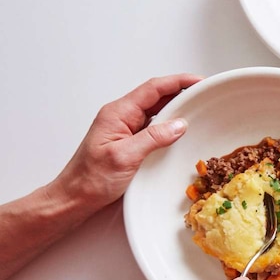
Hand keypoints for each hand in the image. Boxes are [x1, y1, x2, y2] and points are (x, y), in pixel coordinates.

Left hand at [50, 73, 202, 213]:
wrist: (75, 198)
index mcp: (118, 113)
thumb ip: (153, 138)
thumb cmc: (92, 179)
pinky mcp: (130, 143)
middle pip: (156, 96)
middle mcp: (122, 117)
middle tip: (204, 95)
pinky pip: (153, 127)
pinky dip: (169, 125)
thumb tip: (180, 124)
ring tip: (198, 109)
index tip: (200, 81)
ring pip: (156, 112)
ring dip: (176, 108)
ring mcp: (125, 129)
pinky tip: (181, 131)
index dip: (178, 82)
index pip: (153, 89)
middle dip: (181, 92)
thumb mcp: (125, 157)